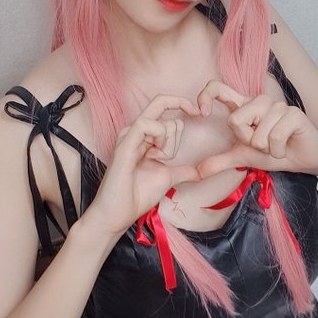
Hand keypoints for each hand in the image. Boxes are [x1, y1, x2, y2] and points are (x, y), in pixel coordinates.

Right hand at [84, 95, 200, 236]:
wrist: (117, 215)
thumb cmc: (136, 196)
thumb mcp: (167, 178)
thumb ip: (182, 171)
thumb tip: (199, 172)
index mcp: (143, 134)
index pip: (162, 104)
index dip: (182, 102)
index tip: (200, 112)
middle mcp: (134, 130)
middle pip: (163, 107)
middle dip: (175, 135)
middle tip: (164, 159)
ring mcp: (128, 136)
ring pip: (159, 120)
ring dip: (168, 144)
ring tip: (155, 161)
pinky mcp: (124, 145)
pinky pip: (144, 125)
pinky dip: (157, 139)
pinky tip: (153, 157)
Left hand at [196, 80, 317, 177]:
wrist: (304, 159)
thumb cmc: (273, 152)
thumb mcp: (243, 157)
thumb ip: (220, 161)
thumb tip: (196, 173)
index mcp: (243, 106)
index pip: (218, 88)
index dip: (206, 96)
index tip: (203, 113)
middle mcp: (258, 101)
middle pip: (235, 120)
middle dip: (247, 141)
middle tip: (261, 144)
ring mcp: (277, 105)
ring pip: (257, 133)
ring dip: (265, 148)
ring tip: (275, 146)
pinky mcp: (293, 113)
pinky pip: (275, 137)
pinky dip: (278, 151)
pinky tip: (285, 148)